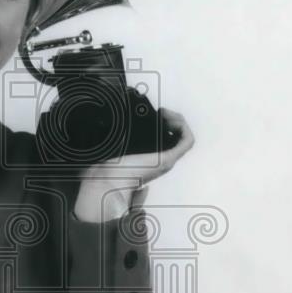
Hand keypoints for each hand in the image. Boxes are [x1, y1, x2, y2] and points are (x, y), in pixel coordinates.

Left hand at [75, 108, 194, 221]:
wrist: (105, 181)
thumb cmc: (104, 168)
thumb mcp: (111, 147)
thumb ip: (113, 138)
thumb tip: (106, 121)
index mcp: (147, 158)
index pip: (165, 139)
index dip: (164, 124)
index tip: (153, 113)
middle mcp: (159, 160)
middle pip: (175, 137)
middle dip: (171, 120)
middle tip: (158, 112)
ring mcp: (165, 160)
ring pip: (183, 138)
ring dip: (178, 121)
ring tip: (164, 113)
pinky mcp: (167, 160)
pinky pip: (187, 141)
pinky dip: (182, 126)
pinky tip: (167, 116)